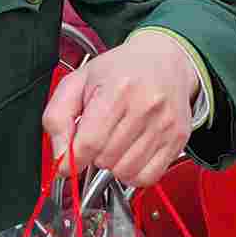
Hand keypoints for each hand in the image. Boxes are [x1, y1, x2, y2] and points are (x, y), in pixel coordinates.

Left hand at [42, 33, 199, 187]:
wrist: (163, 59)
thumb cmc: (120, 70)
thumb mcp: (78, 81)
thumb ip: (58, 117)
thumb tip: (61, 156)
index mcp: (117, 89)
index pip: (89, 142)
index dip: (73, 158)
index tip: (69, 162)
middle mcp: (145, 106)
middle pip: (106, 159)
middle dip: (94, 154)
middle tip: (98, 136)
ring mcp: (164, 124)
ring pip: (126, 171)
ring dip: (114, 164)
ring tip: (115, 142)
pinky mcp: (177, 138)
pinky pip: (148, 177)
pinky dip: (134, 173)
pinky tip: (130, 154)